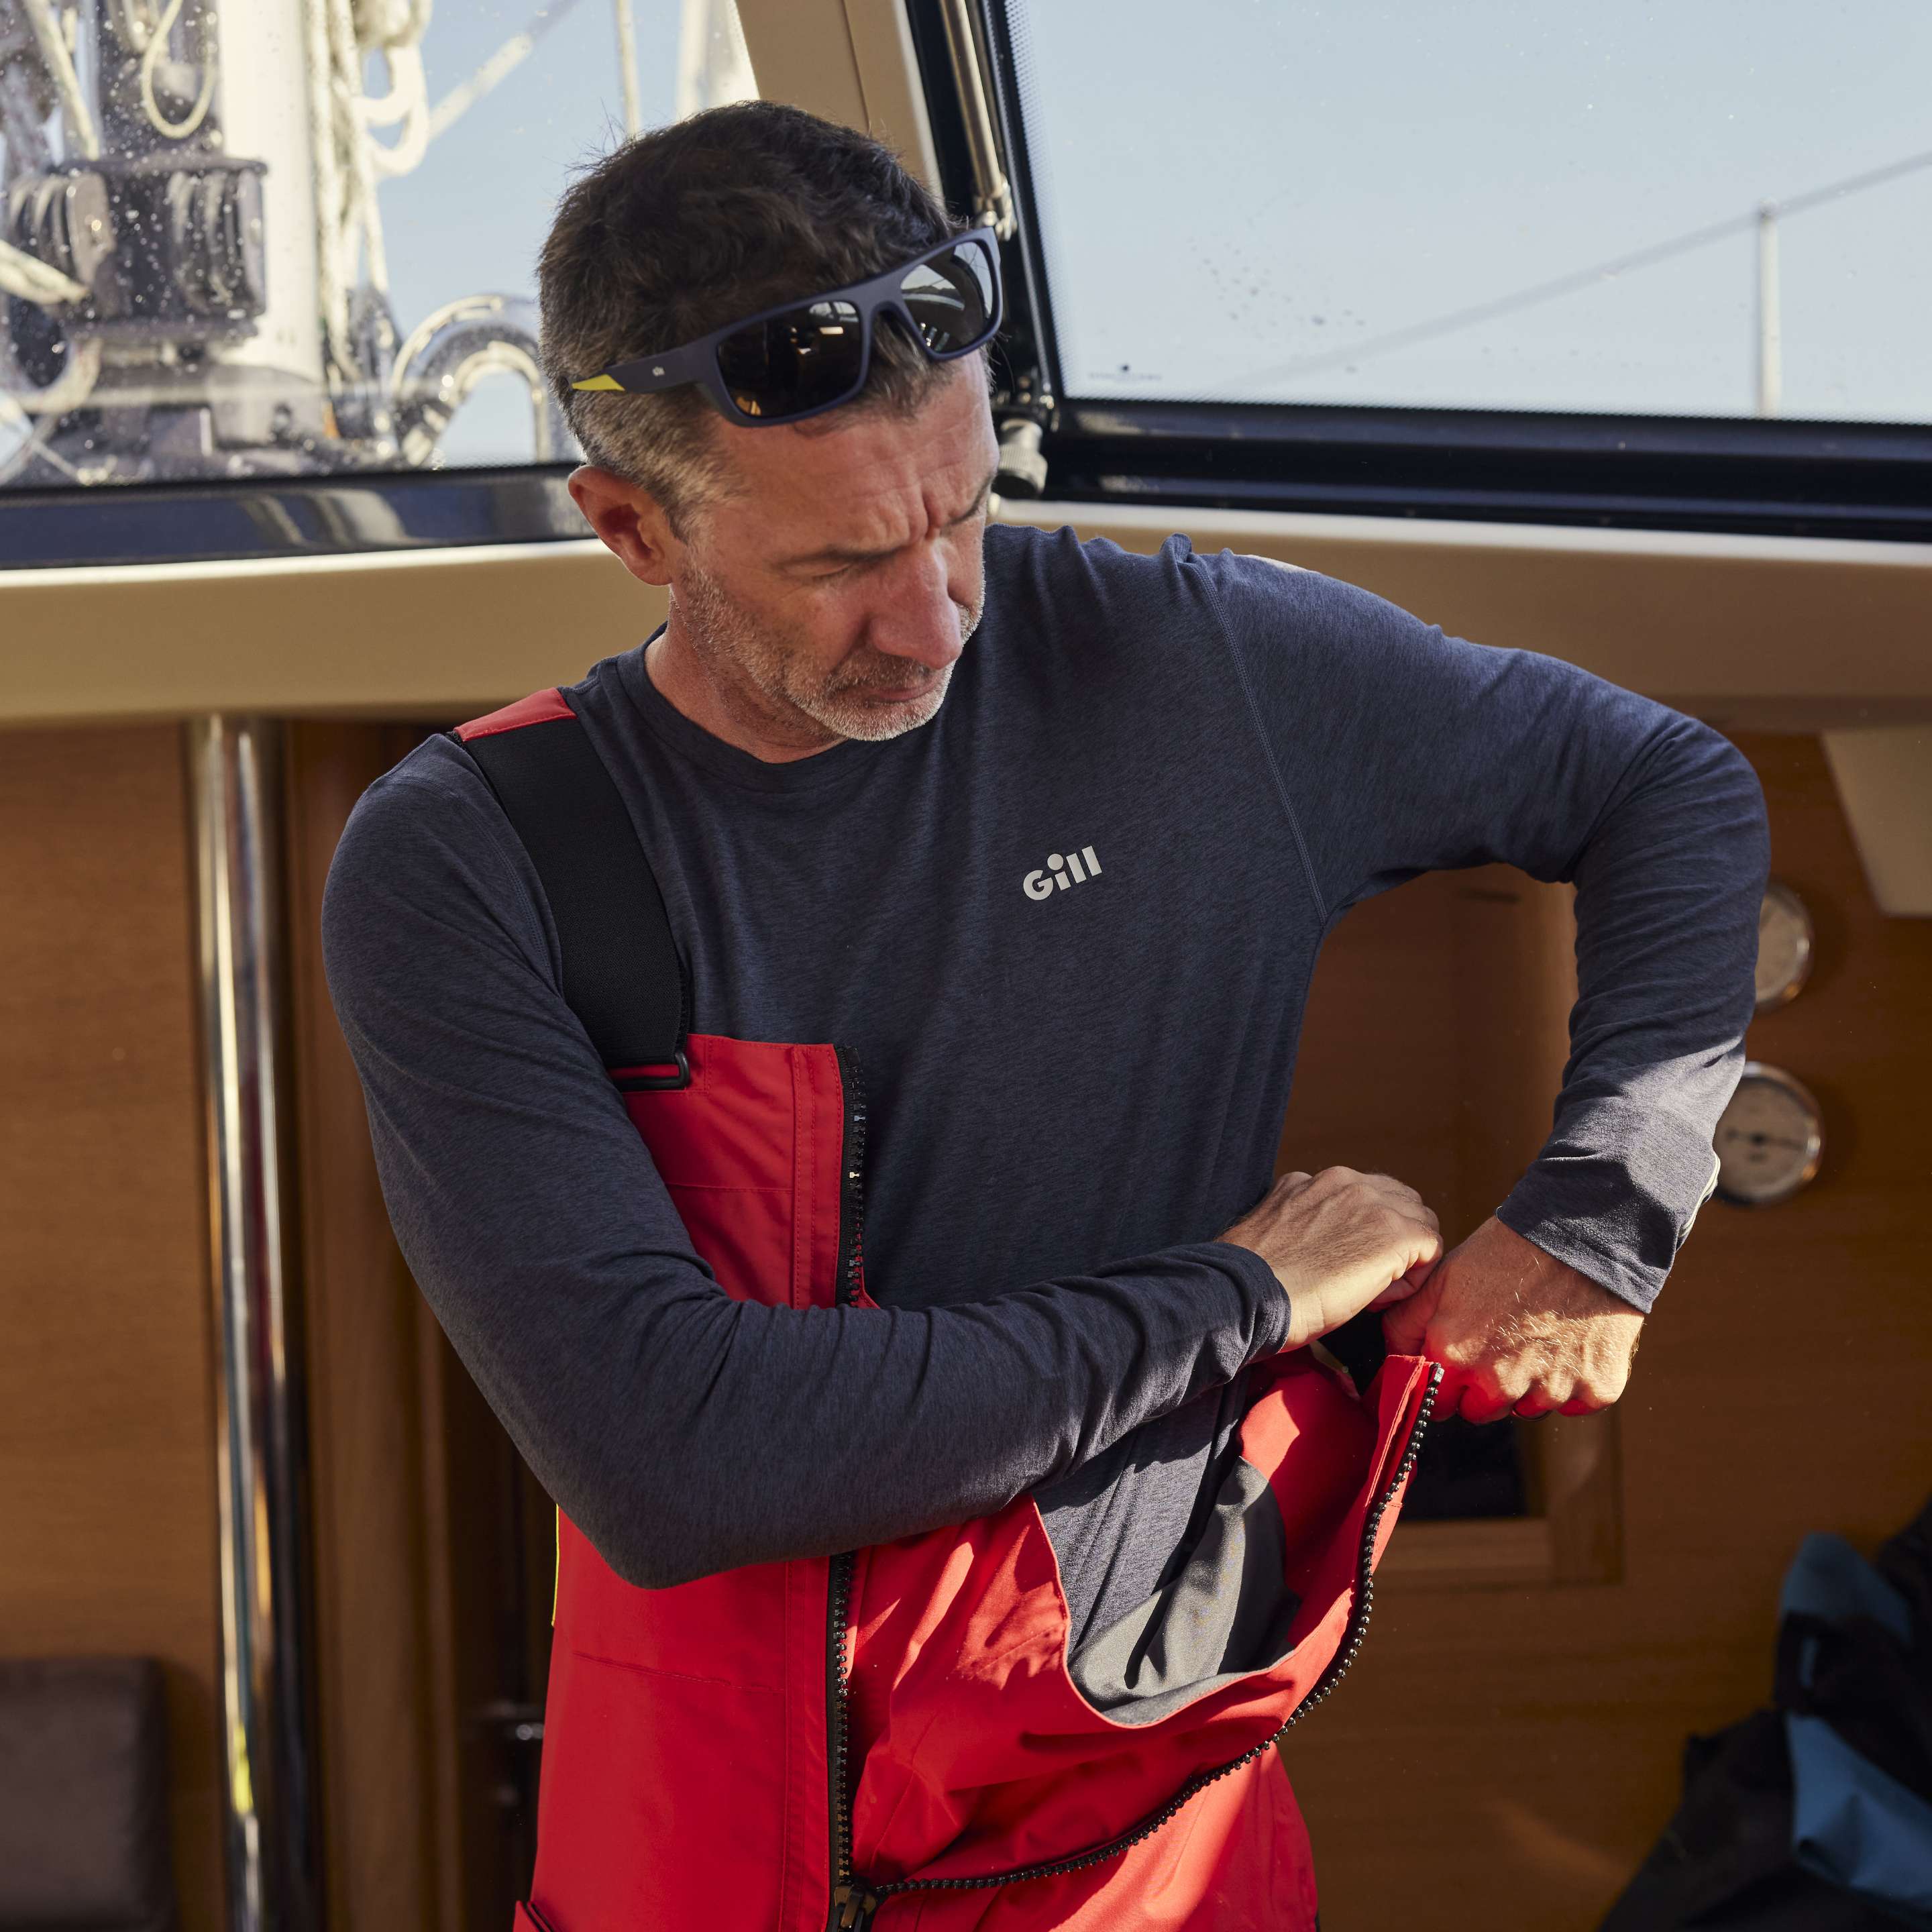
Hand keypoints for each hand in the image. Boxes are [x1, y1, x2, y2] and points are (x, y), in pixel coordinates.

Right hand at [1219, 1167, 1440, 1351]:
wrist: (1245, 1296)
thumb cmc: (1249, 1283)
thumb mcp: (1275, 1233)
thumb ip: (1302, 1223)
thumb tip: (1316, 1245)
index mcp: (1312, 1181)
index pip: (1366, 1195)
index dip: (1365, 1233)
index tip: (1343, 1264)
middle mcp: (1343, 1180)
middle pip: (1400, 1201)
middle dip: (1393, 1240)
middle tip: (1363, 1279)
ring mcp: (1371, 1202)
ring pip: (1419, 1223)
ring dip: (1403, 1258)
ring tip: (1369, 1291)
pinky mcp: (1395, 1232)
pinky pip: (1429, 1249)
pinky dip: (1411, 1280)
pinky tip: (1375, 1298)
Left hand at [1379, 1215, 1642, 1422]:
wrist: (1578, 1234)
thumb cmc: (1506, 1253)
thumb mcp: (1440, 1279)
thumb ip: (1408, 1326)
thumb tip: (1392, 1364)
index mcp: (1456, 1357)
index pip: (1437, 1405)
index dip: (1444, 1386)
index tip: (1454, 1369)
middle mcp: (1500, 1383)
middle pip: (1482, 1413)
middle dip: (1484, 1388)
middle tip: (1499, 1344)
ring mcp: (1551, 1389)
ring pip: (1530, 1409)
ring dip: (1530, 1385)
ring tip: (1537, 1336)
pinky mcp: (1597, 1388)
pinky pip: (1578, 1403)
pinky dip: (1576, 1381)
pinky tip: (1570, 1343)